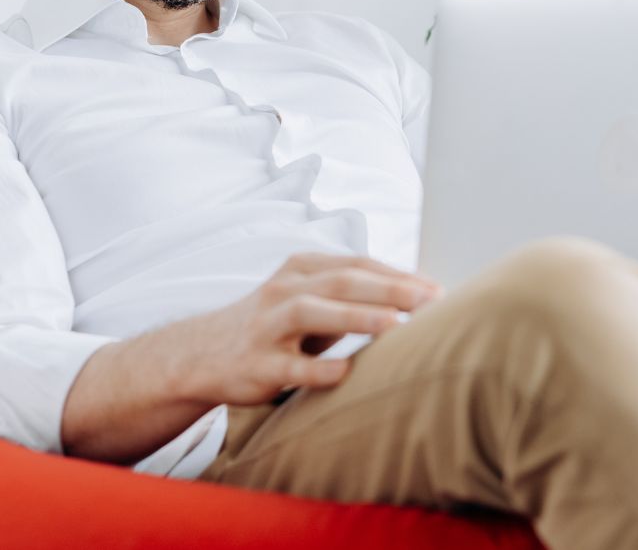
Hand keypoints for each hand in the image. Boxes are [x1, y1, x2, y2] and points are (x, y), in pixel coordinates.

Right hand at [166, 252, 443, 405]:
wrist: (202, 354)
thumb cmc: (274, 326)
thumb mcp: (307, 299)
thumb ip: (351, 294)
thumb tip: (419, 298)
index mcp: (300, 270)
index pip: (356, 264)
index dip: (397, 274)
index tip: (435, 288)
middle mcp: (283, 291)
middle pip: (340, 281)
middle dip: (388, 288)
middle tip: (429, 300)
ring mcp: (267, 327)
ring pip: (312, 313)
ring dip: (355, 316)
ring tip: (394, 324)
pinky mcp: (256, 364)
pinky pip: (289, 366)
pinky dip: (317, 368)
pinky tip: (345, 373)